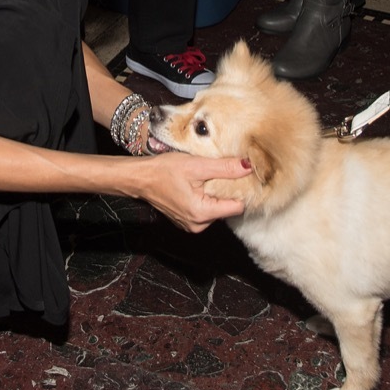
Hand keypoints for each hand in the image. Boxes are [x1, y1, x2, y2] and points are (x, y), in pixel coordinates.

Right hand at [137, 153, 251, 232]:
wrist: (140, 178)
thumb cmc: (164, 170)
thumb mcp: (196, 165)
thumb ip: (224, 168)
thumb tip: (248, 166)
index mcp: (202, 213)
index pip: (237, 207)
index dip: (241, 191)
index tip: (239, 176)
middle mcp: (198, 224)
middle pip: (227, 208)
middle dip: (227, 191)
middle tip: (220, 173)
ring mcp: (191, 224)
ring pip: (217, 209)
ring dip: (215, 194)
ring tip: (206, 178)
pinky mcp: (187, 220)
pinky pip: (206, 210)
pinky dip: (206, 198)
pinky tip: (198, 186)